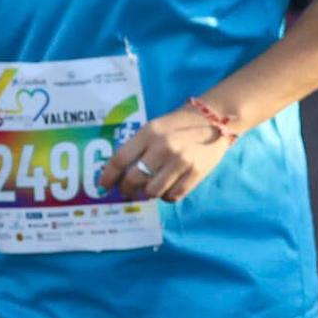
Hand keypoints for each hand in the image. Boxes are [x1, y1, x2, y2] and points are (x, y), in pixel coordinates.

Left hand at [100, 107, 235, 202]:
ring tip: (149, 188)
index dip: (108, 176)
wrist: (213, 121)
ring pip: (152, 192)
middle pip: (134, 179)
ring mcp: (181, 161)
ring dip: (147, 194)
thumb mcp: (153, 128)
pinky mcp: (196, 173)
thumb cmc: (177, 126)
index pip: (120, 158)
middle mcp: (163, 147)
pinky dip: (166, 197)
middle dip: (126, 190)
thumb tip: (118, 174)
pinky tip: (167, 188)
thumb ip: (137, 147)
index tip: (103, 185)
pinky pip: (172, 197)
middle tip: (126, 192)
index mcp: (149, 133)